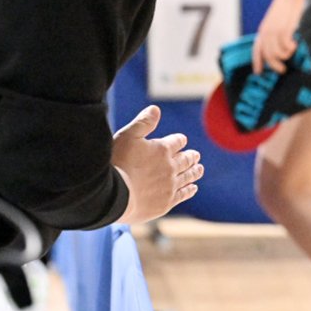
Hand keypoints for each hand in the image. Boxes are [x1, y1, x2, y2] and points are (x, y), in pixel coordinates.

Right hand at [112, 106, 201, 224]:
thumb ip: (143, 122)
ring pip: (188, 176)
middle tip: (195, 155)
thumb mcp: (127, 136)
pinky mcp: (166, 202)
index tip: (181, 141)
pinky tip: (193, 188)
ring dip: (195, 171)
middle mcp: (170, 167)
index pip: (177, 141)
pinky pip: (183, 194)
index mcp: (162, 149)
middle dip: (191, 156)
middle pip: (186, 159)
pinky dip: (190, 189)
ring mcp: (169, 185)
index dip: (179, 140)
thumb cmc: (116, 164)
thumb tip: (156, 109)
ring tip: (199, 169)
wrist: (112, 196)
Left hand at [252, 0, 302, 74]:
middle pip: (268, 56)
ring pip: (277, 53)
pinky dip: (291, 48)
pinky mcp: (283, 30)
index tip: (258, 73)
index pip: (256, 50)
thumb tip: (277, 47)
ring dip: (285, 56)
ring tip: (291, 50)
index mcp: (262, 31)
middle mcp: (266, 33)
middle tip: (282, 70)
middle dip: (275, 66)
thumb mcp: (275, 22)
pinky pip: (286, 46)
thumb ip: (273, 34)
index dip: (256, 62)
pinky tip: (295, 43)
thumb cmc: (285, 9)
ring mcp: (274, 32)